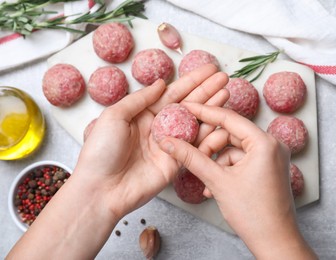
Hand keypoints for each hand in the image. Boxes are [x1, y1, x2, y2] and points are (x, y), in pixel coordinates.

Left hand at [74, 64, 228, 218]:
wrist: (101, 189)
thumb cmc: (101, 152)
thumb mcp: (115, 116)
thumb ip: (140, 99)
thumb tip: (161, 83)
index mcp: (143, 115)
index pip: (172, 94)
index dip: (191, 81)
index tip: (207, 70)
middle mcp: (159, 128)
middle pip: (187, 105)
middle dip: (206, 90)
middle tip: (223, 77)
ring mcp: (170, 145)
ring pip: (195, 123)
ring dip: (211, 108)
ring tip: (225, 92)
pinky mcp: (176, 162)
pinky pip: (196, 145)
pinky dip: (209, 133)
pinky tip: (220, 119)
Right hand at [158, 103, 316, 258]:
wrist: (274, 242)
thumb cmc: (254, 214)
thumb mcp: (217, 181)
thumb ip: (191, 158)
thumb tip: (169, 142)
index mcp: (265, 143)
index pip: (229, 118)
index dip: (205, 112)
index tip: (187, 107)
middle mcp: (272, 145)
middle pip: (231, 135)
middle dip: (210, 148)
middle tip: (194, 159)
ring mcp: (272, 156)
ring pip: (234, 149)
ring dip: (216, 163)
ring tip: (207, 182)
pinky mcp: (269, 167)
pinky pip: (242, 160)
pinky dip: (227, 169)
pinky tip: (216, 187)